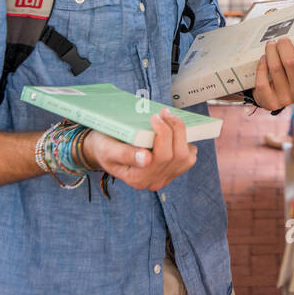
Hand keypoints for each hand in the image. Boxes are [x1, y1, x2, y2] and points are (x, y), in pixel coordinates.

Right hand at [82, 110, 197, 191]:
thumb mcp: (108, 149)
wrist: (105, 150)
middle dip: (175, 130)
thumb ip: (125, 155)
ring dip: (182, 135)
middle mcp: (153, 181)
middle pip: (177, 156)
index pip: (160, 157)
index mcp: (137, 178)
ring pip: (186, 157)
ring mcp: (164, 178)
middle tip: (164, 112)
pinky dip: (186, 143)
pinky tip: (174, 132)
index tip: (156, 117)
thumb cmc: (105, 147)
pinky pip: (188, 158)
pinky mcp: (172, 172)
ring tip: (170, 119)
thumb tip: (146, 159)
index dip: (163, 134)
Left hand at [253, 38, 293, 110]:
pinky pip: (262, 81)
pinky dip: (262, 66)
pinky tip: (263, 59)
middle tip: (281, 40)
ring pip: (274, 68)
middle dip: (283, 46)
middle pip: (290, 62)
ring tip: (271, 45)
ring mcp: (285, 99)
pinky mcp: (270, 102)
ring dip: (270, 52)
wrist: (277, 97)